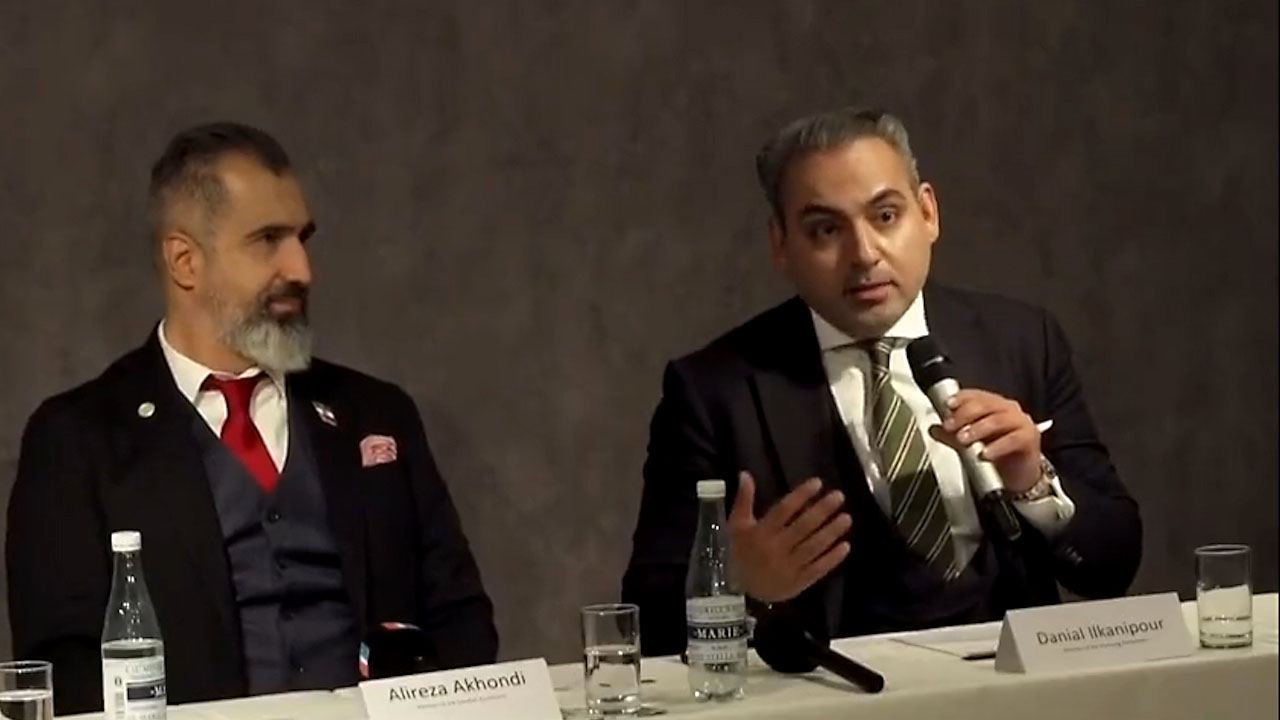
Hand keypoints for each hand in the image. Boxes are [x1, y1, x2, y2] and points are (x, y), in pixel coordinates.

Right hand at [728, 471, 851, 602]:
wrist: (740, 591)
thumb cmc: (740, 552)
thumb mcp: (736, 525)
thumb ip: (744, 500)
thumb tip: (745, 474)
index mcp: (761, 532)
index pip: (784, 510)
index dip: (801, 496)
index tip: (818, 483)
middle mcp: (776, 548)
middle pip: (802, 527)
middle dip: (822, 510)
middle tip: (839, 496)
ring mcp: (789, 566)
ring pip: (812, 547)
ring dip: (831, 532)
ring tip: (846, 518)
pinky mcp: (798, 582)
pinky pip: (817, 569)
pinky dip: (832, 559)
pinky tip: (845, 546)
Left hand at [927, 389, 1041, 492]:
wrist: (1019, 476)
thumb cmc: (997, 454)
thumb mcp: (969, 444)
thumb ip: (951, 436)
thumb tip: (934, 429)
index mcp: (994, 406)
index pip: (976, 395)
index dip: (961, 398)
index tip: (948, 405)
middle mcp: (1008, 410)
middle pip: (986, 404)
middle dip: (965, 414)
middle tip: (951, 427)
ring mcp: (1021, 423)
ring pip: (998, 420)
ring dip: (978, 429)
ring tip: (964, 440)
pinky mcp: (1030, 439)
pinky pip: (1013, 439)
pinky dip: (997, 446)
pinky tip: (985, 454)